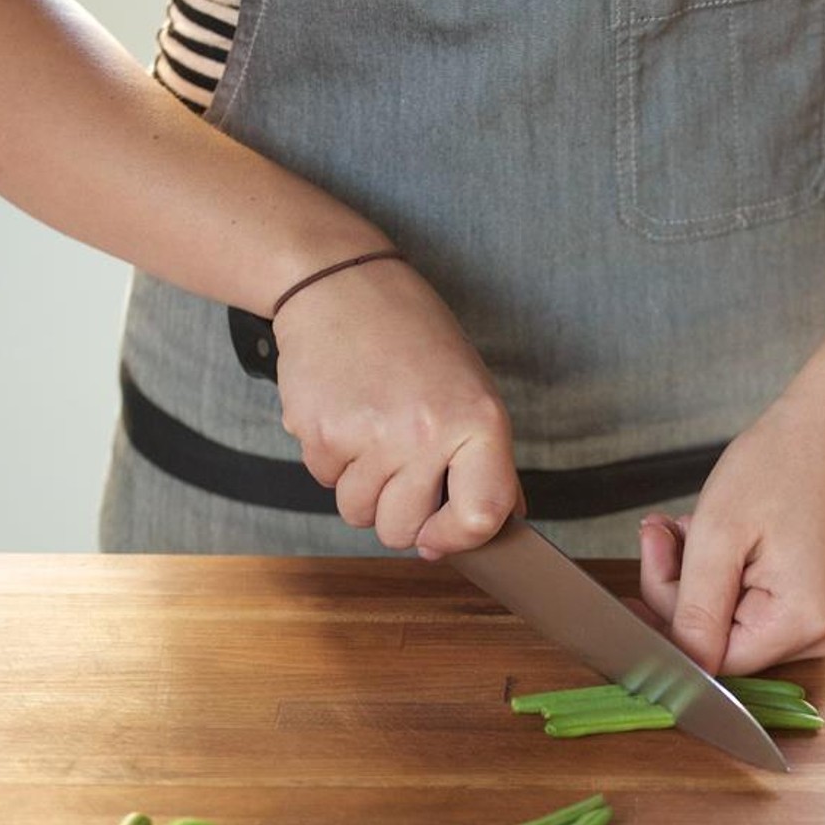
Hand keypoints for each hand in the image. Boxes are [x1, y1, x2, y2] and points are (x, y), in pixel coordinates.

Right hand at [273, 258, 522, 556]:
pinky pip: (324, 481)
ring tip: (370, 432)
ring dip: (359, 486)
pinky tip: (344, 414)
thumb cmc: (414, 339)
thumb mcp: (472, 391)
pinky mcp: (321, 432)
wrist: (343, 286)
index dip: (457, 539)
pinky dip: (330, 459)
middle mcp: (428, 432)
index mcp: (479, 421)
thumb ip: (487, 461)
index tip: (438, 537)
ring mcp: (372, 434)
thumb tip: (502, 523)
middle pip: (402, 530)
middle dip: (395, 512)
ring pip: (358, 512)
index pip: (481, 516)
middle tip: (396, 464)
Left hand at [638, 390, 824, 673]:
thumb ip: (695, 610)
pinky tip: (722, 537)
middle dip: (681, 588)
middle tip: (660, 533)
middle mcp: (824, 633)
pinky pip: (755, 607)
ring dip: (700, 578)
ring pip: (733, 622)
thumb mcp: (719, 535)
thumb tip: (681, 668)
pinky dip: (727, 576)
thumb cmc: (785, 463)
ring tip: (689, 526)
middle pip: (722, 641)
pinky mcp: (818, 603)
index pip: (712, 656)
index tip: (648, 567)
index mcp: (803, 621)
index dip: (670, 618)